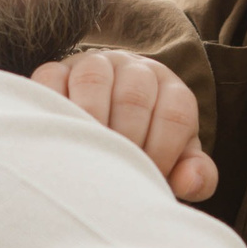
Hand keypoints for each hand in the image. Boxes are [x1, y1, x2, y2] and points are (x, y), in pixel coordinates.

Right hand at [30, 50, 218, 202]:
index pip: (176, 113)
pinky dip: (54, 108)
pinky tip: (60, 140)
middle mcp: (134, 69)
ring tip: (89, 159)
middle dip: (127, 142)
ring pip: (93, 79)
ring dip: (91, 124)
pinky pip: (51, 80)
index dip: (163, 151)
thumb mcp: (174, 162)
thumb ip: (196, 176)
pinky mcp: (54, 71)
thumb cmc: (144, 149)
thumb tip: (189, 182)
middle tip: (116, 174)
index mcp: (170, 90)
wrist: (101, 125)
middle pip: (134, 95)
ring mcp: (92, 65)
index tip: (148, 178)